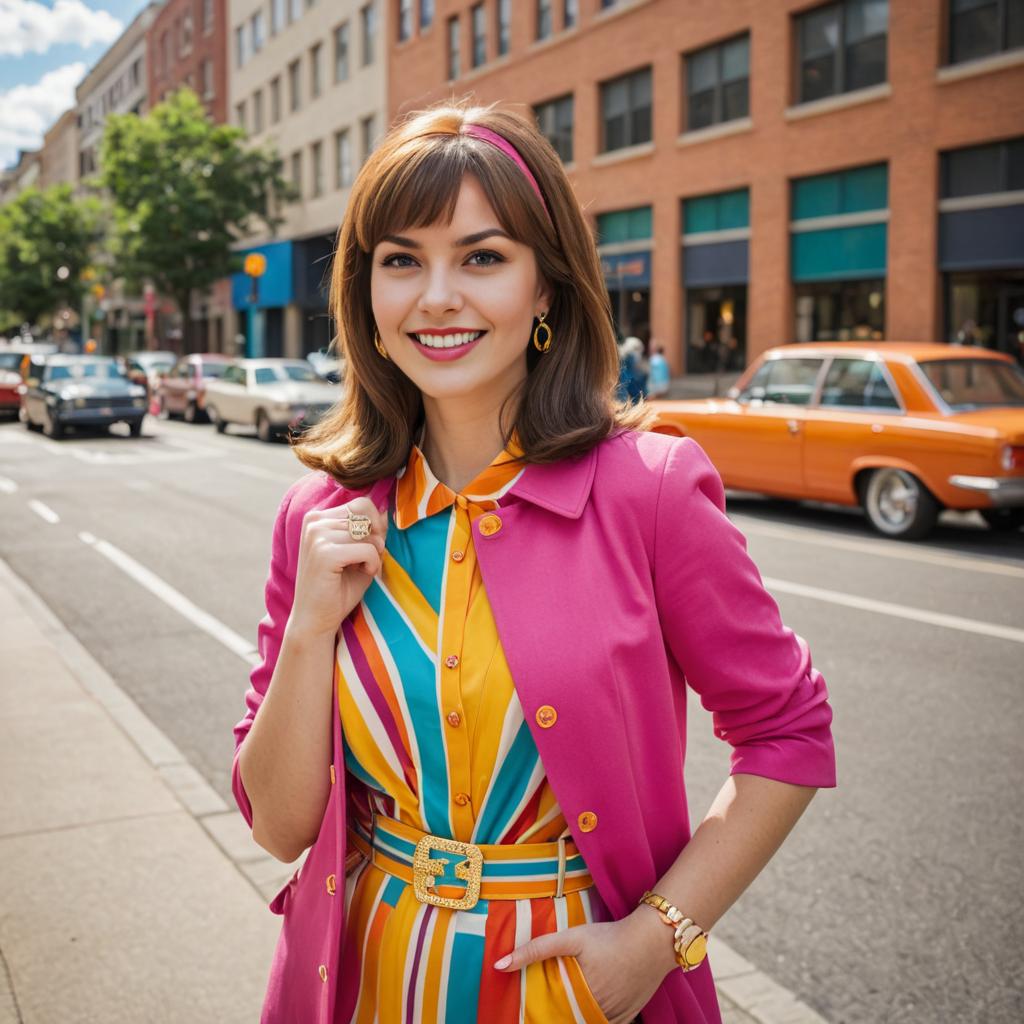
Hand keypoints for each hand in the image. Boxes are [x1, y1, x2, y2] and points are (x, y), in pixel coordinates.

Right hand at [287, 496, 387, 637]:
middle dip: (376, 540)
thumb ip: (371, 531)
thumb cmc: (338, 588)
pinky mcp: (325, 553)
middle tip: (367, 560)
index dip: (376, 524)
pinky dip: (373, 563)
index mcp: (318, 518)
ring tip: (362, 569)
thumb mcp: (358, 552)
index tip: (372, 546)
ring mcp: (317, 536)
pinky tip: (364, 573)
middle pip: (366, 515)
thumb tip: (387, 509)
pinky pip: (367, 549)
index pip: (361, 504)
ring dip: (375, 554)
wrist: (315, 620)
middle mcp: (314, 522)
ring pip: (368, 533)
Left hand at [493, 911, 673, 1023]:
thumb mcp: (572, 937)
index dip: (540, 1016)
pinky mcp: (628, 1016)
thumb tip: (499, 965)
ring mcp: (615, 1017)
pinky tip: (586, 1007)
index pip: (554, 1017)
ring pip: (588, 1023)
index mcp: (581, 997)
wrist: (653, 940)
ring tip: (564, 1006)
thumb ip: (537, 949)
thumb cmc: (610, 937)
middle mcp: (599, 1013)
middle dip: (558, 1015)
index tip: (528, 1015)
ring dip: (575, 1016)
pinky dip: (594, 1018)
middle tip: (545, 1008)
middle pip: (571, 1020)